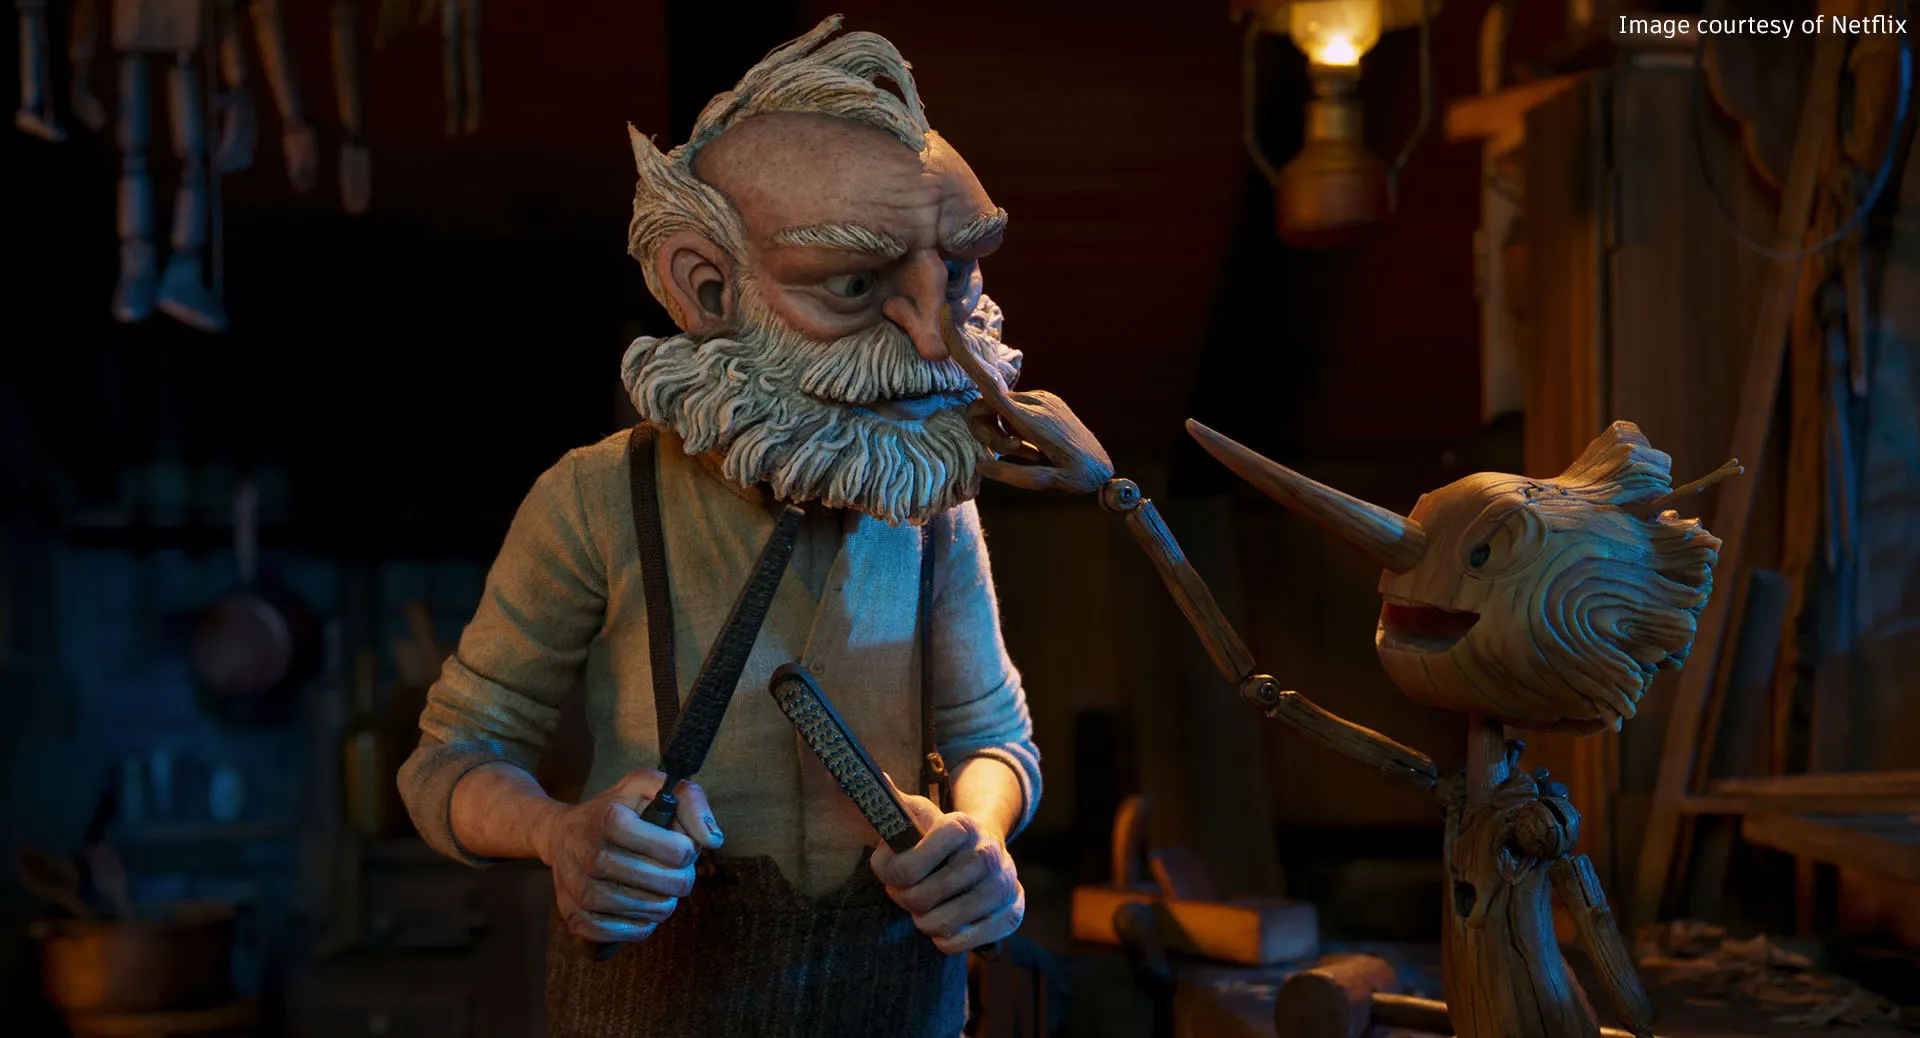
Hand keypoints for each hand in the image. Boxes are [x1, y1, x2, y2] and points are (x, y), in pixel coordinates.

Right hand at [538, 768, 722, 943]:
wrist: (560, 835)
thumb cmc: (616, 809)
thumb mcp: (649, 786)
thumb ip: (689, 800)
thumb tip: (713, 840)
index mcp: (610, 819)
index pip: (675, 850)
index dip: (687, 850)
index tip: (681, 845)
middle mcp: (590, 854)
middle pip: (665, 884)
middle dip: (680, 878)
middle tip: (674, 870)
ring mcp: (580, 889)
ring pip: (648, 911)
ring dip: (663, 902)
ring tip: (657, 887)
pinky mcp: (574, 917)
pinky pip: (624, 933)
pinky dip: (641, 925)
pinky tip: (640, 907)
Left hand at [871, 777, 1024, 953]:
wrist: (989, 846)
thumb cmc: (941, 835)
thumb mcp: (919, 813)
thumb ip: (892, 802)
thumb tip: (869, 779)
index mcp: (960, 825)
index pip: (906, 868)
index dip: (887, 873)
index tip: (887, 869)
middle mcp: (987, 854)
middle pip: (921, 898)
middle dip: (903, 898)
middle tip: (904, 891)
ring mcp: (1003, 886)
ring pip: (940, 924)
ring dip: (922, 920)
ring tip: (923, 907)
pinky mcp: (1012, 913)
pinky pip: (961, 943)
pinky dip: (944, 940)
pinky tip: (944, 923)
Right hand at [942, 307, 1114, 494]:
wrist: (1105, 468)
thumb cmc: (1077, 477)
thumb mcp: (1047, 483)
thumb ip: (1012, 475)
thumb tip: (981, 463)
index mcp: (1030, 420)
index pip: (987, 383)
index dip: (964, 352)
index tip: (946, 316)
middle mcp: (1034, 401)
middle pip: (983, 406)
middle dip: (986, 431)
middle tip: (1012, 454)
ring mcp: (1041, 398)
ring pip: (998, 408)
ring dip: (1001, 432)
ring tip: (1026, 451)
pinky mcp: (1046, 400)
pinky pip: (1014, 409)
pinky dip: (1013, 427)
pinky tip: (1034, 444)